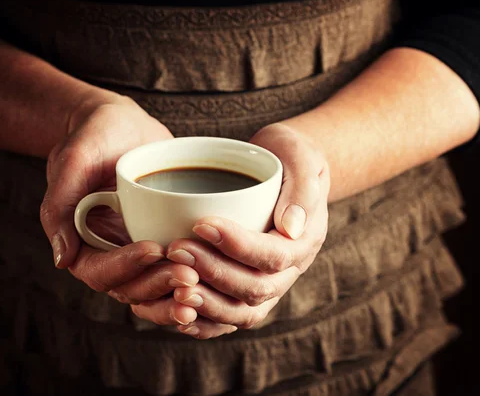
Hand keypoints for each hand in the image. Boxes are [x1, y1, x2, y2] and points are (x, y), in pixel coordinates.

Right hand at [40, 94, 198, 323]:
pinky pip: (173, 269)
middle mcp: (108, 252)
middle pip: (130, 288)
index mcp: (80, 241)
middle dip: (158, 285)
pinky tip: (214, 276)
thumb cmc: (95, 135)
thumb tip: (62, 258)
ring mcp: (135, 249)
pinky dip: (191, 279)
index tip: (154, 248)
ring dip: (175, 291)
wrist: (123, 125)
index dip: (126, 266)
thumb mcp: (74, 159)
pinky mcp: (160, 241)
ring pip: (153, 287)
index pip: (99, 271)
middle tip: (189, 275)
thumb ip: (59, 205)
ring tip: (203, 281)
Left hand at [137, 123, 329, 337]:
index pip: (273, 254)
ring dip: (207, 305)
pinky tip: (177, 311)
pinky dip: (205, 322)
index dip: (237, 245)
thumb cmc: (288, 157)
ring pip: (242, 312)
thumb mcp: (301, 157)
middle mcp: (290, 270)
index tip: (201, 225)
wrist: (282, 171)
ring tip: (174, 288)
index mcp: (304, 240)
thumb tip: (291, 227)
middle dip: (213, 273)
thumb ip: (303, 188)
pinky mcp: (248, 290)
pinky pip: (229, 318)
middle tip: (176, 250)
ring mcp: (270, 284)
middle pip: (255, 288)